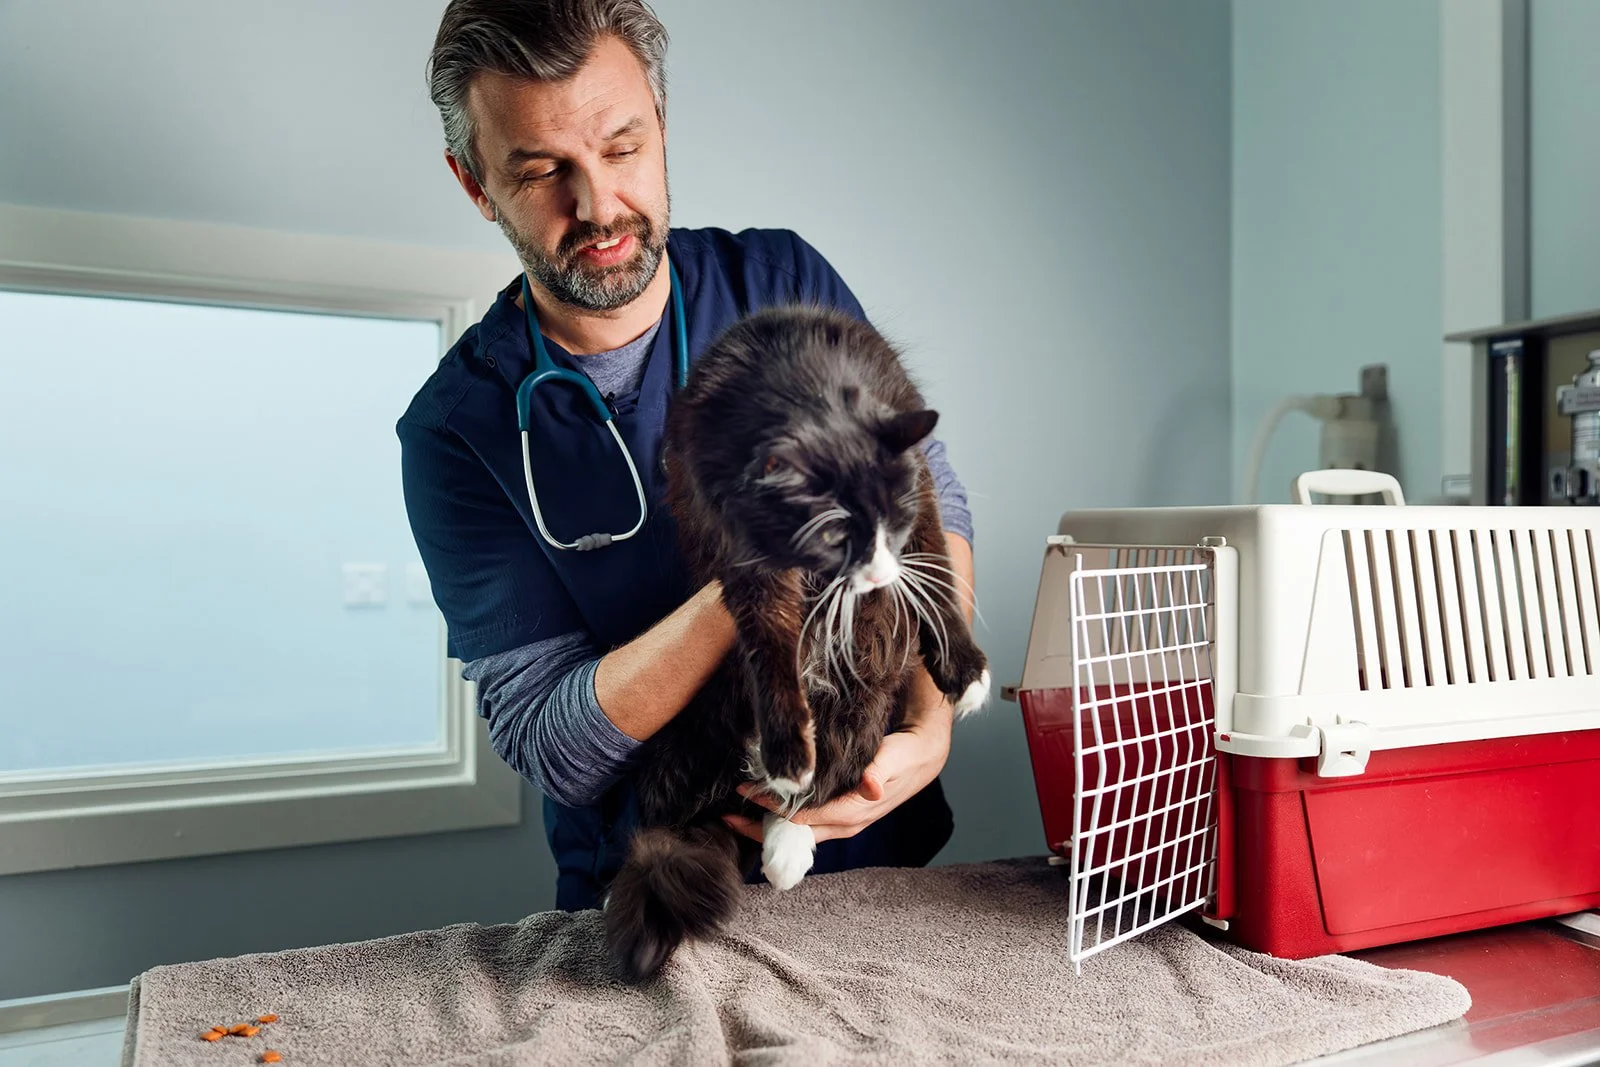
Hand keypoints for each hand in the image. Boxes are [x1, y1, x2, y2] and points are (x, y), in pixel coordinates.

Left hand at [724, 719, 950, 844]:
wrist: (923, 755)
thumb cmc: (905, 754)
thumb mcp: (894, 758)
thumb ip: (880, 772)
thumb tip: (870, 787)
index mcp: (854, 813)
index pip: (804, 817)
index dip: (773, 809)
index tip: (747, 793)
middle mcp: (844, 824)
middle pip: (794, 835)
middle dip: (758, 829)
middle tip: (725, 814)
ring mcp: (840, 822)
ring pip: (796, 833)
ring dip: (765, 826)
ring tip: (734, 814)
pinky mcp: (838, 813)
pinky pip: (804, 824)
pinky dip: (779, 818)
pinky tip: (760, 808)